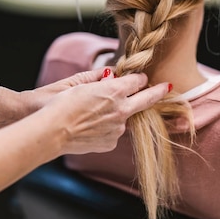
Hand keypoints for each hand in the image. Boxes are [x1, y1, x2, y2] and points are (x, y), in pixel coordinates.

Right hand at [40, 68, 169, 154]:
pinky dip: (106, 127)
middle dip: (157, 92)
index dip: (138, 77)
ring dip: (117, 113)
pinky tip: (90, 126)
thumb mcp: (80, 83)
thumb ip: (100, 78)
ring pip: (124, 117)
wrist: (52, 132)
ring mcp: (117, 129)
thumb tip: (111, 75)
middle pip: (145, 99)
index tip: (143, 77)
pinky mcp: (110, 142)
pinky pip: (113, 132)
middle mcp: (121, 110)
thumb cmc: (61, 104)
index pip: (136, 81)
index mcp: (114, 91)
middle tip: (167, 88)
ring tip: (93, 113)